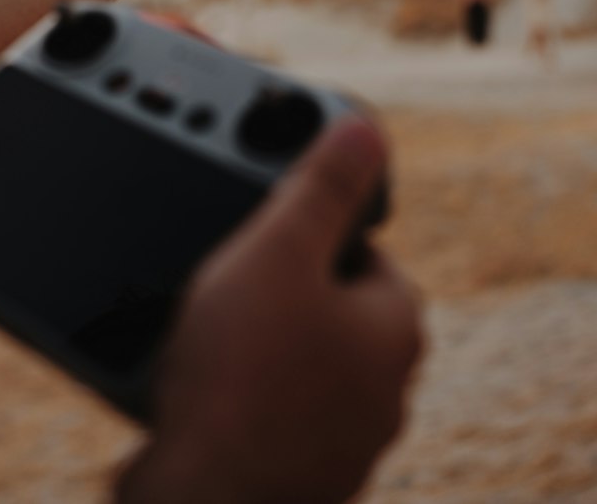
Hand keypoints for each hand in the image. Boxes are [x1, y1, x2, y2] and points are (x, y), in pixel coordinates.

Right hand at [117, 120, 423, 503]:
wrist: (200, 501)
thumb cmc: (240, 378)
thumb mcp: (277, 251)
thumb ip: (323, 186)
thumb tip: (367, 130)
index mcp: (396, 329)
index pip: (362, 249)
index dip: (304, 236)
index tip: (261, 244)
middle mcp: (386, 391)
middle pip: (328, 307)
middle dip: (278, 297)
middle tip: (227, 295)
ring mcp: (346, 443)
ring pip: (299, 364)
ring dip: (259, 352)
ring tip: (211, 348)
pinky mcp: (302, 478)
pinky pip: (273, 416)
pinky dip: (243, 403)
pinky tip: (206, 397)